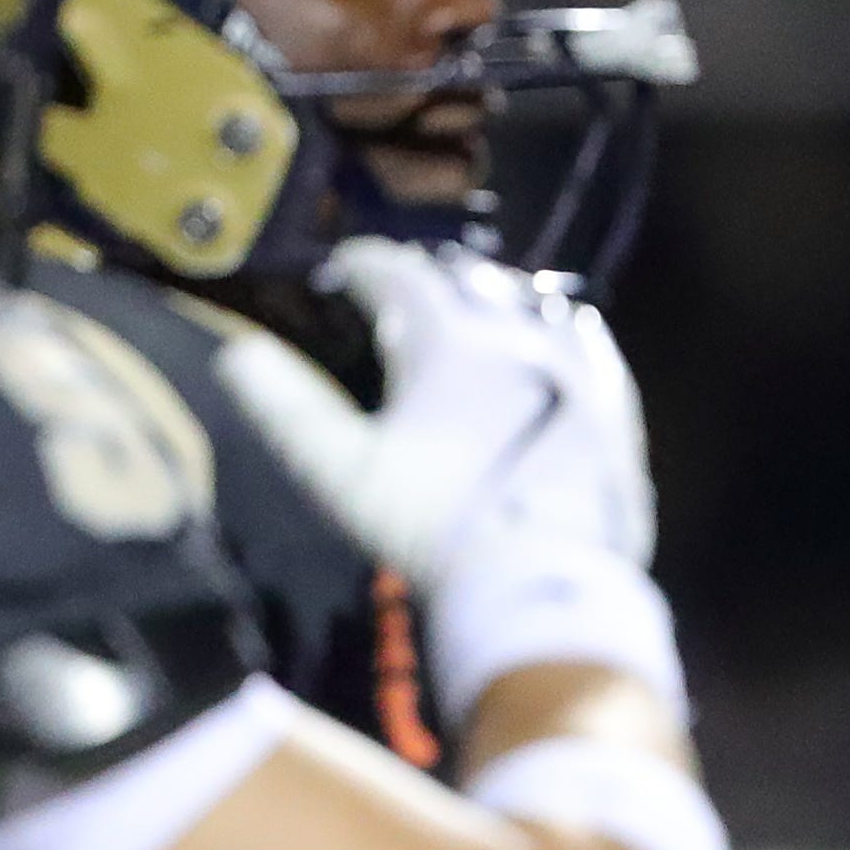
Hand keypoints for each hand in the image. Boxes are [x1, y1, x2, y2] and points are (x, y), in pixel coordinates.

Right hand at [212, 236, 649, 585]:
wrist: (545, 582)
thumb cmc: (435, 528)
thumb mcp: (344, 474)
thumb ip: (290, 410)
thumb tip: (238, 354)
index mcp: (446, 338)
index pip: (397, 274)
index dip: (363, 266)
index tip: (344, 272)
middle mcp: (513, 331)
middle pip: (463, 278)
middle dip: (427, 279)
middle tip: (403, 297)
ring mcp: (572, 362)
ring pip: (527, 300)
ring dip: (491, 298)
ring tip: (471, 314)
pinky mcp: (611, 400)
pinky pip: (585, 338)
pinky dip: (555, 327)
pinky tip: (551, 335)